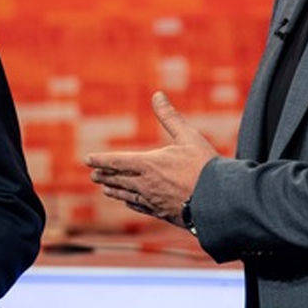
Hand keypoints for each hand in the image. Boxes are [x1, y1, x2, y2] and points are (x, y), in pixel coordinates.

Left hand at [87, 91, 218, 226]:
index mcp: (149, 164)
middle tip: (93, 174)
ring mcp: (153, 200)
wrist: (219, 202)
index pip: (117, 161)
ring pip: (127, 195)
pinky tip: (129, 203)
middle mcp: (146, 184)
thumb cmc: (205, 167)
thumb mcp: (188, 137)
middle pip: (119, 180)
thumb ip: (170, 117)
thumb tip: (157, 95)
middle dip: (105, 176)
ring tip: (105, 189)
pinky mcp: (162, 213)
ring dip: (115, 191)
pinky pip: (140, 206)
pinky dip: (131, 202)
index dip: (101, 160)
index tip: (87, 159)